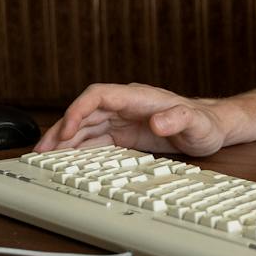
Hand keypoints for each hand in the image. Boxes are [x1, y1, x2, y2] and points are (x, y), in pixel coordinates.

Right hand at [35, 83, 232, 156]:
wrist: (212, 129)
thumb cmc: (205, 124)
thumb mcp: (197, 124)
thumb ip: (179, 119)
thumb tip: (159, 120)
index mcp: (138, 98)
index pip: (99, 96)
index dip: (79, 109)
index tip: (66, 128)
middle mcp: (126, 106)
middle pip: (85, 112)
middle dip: (62, 129)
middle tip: (42, 151)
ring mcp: (123, 120)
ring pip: (85, 126)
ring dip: (65, 140)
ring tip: (45, 157)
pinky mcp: (123, 134)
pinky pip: (94, 139)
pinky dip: (78, 148)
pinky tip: (66, 160)